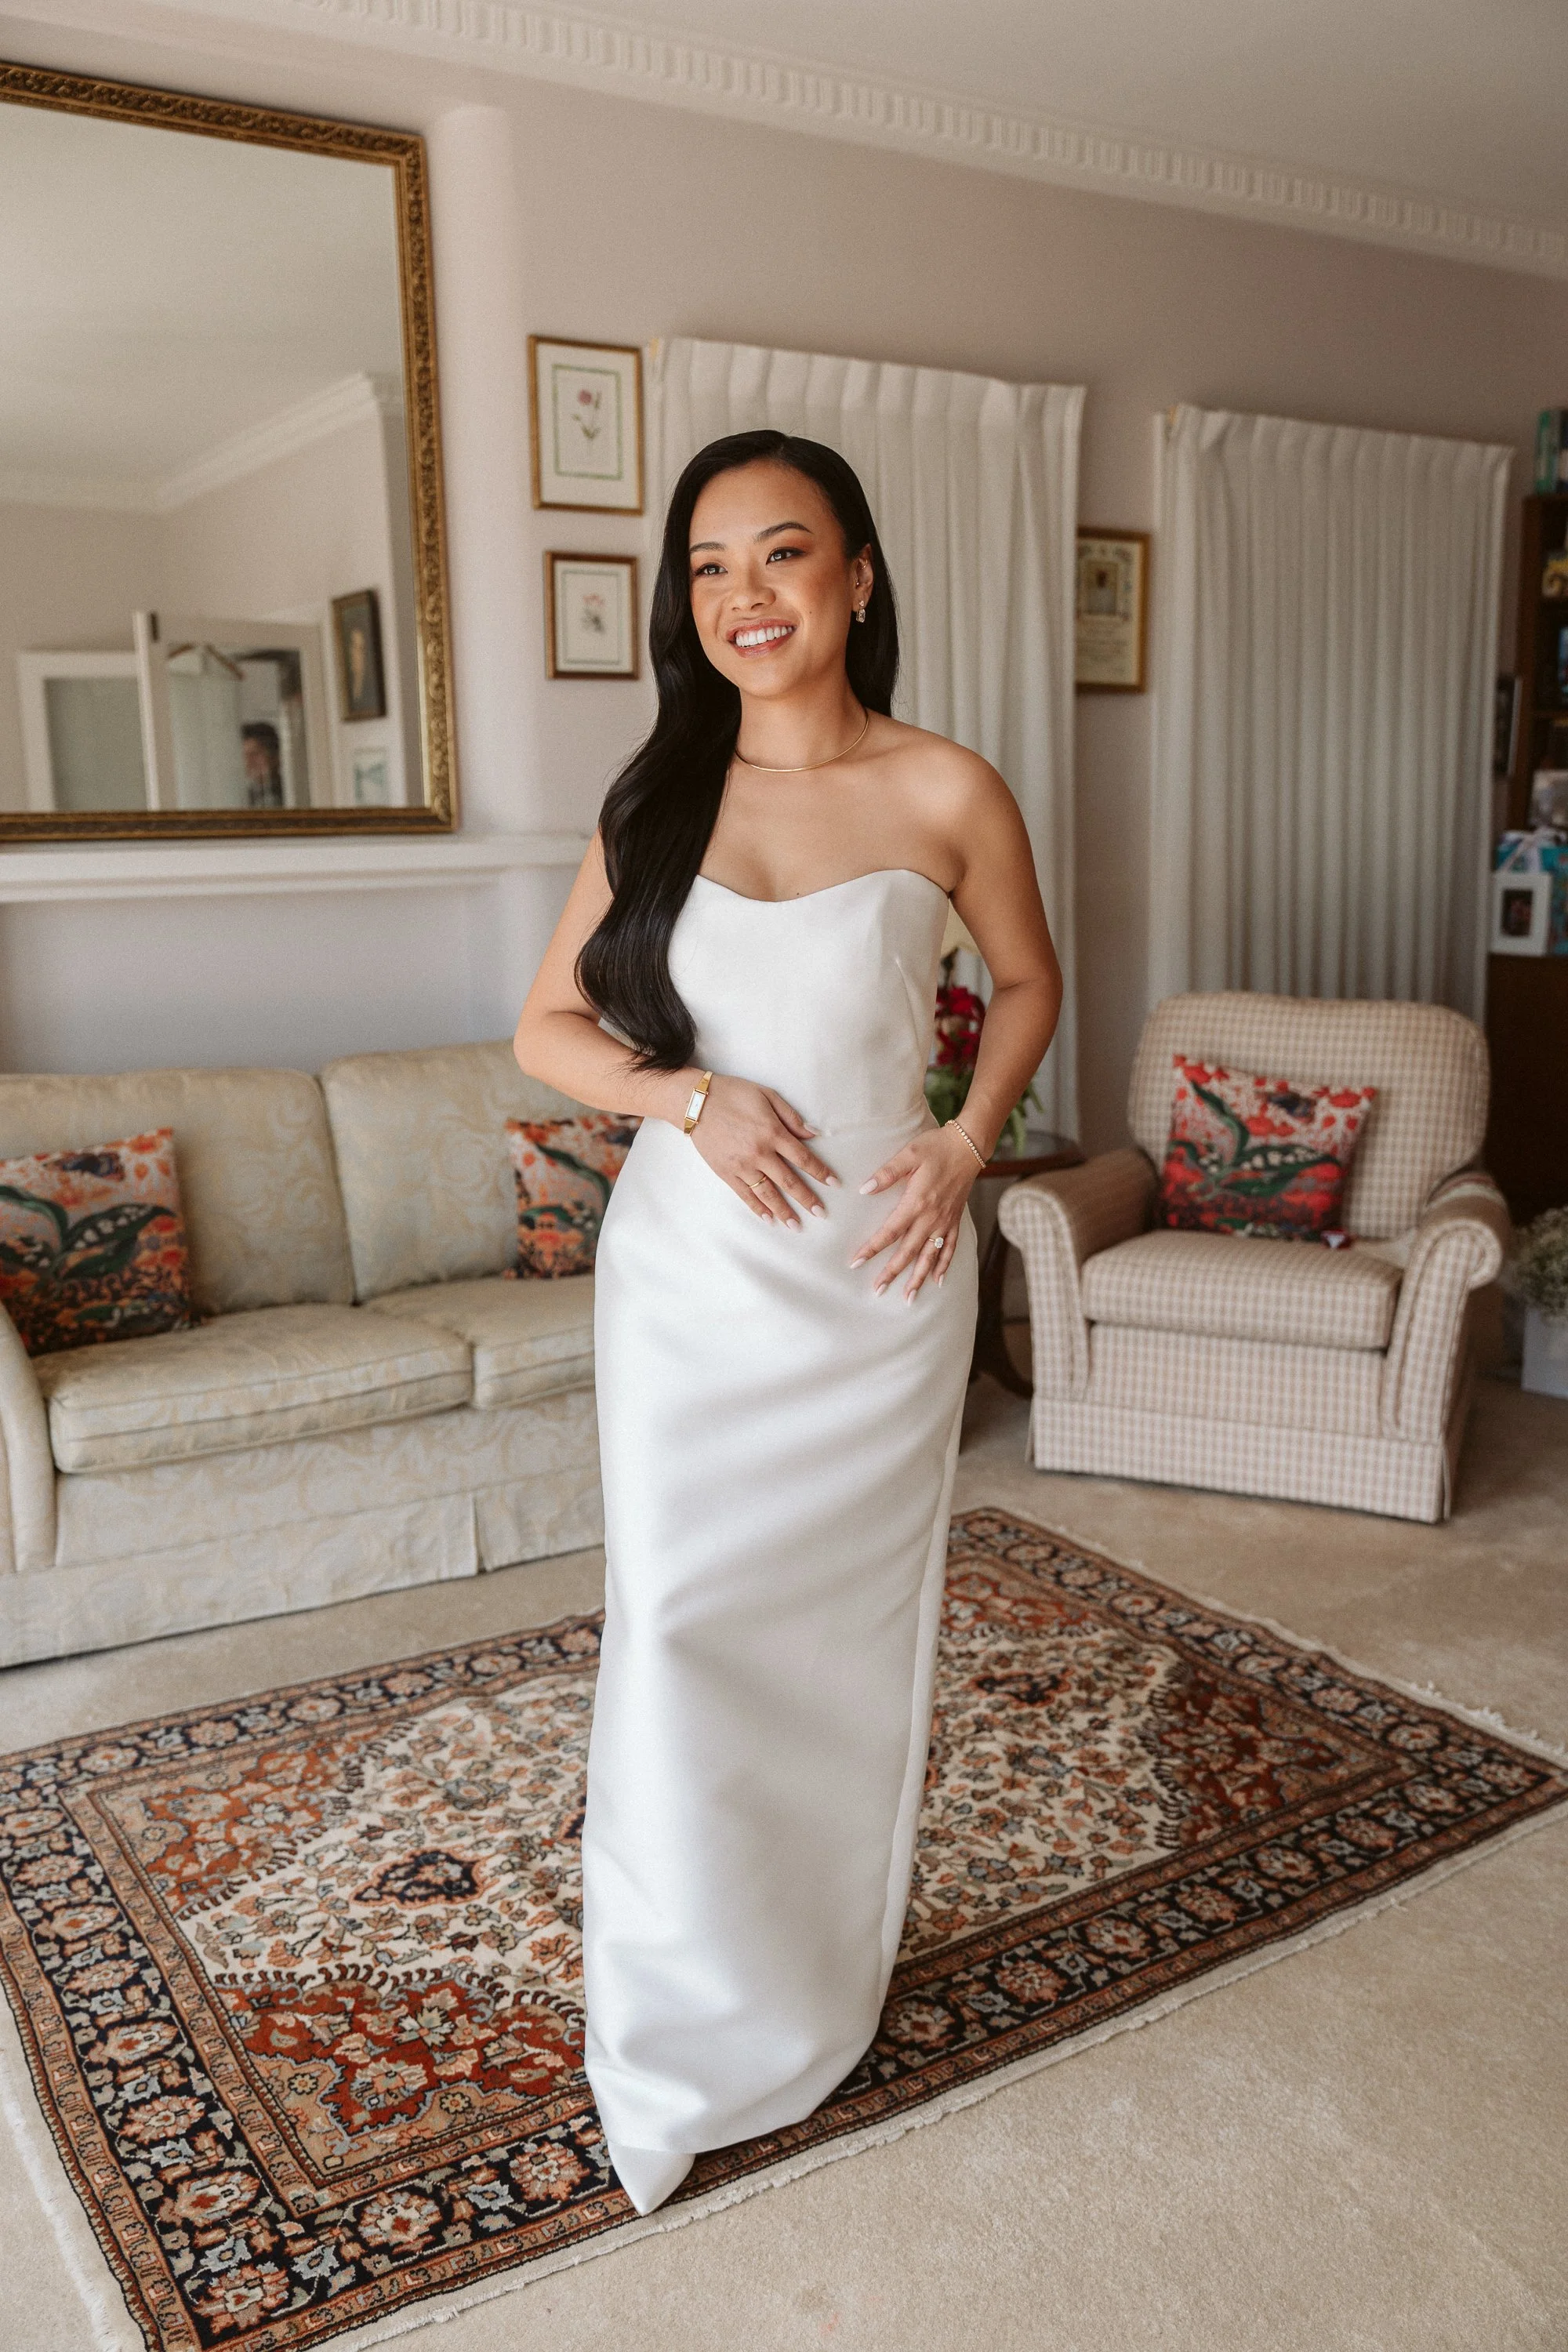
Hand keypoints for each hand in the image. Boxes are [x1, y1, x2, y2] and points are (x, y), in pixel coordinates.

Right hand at [690, 1074, 839, 1224]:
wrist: (696, 1102)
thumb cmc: (733, 1094)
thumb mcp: (767, 1095)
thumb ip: (791, 1117)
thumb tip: (812, 1134)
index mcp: (772, 1132)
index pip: (803, 1157)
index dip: (820, 1172)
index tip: (834, 1183)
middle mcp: (759, 1153)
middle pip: (789, 1181)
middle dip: (807, 1198)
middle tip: (821, 1213)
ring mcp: (742, 1165)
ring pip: (768, 1193)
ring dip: (784, 1211)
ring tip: (796, 1226)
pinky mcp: (726, 1173)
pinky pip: (746, 1195)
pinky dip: (758, 1208)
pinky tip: (769, 1219)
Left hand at [851, 1125, 977, 1298]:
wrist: (968, 1146)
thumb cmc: (936, 1148)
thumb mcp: (909, 1155)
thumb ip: (887, 1174)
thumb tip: (864, 1190)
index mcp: (916, 1203)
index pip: (889, 1233)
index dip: (872, 1248)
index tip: (856, 1262)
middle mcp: (931, 1218)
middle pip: (907, 1252)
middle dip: (891, 1273)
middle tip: (877, 1291)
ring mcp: (944, 1222)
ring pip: (929, 1257)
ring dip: (918, 1278)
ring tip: (908, 1298)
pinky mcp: (955, 1220)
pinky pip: (950, 1248)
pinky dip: (943, 1266)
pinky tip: (937, 1281)